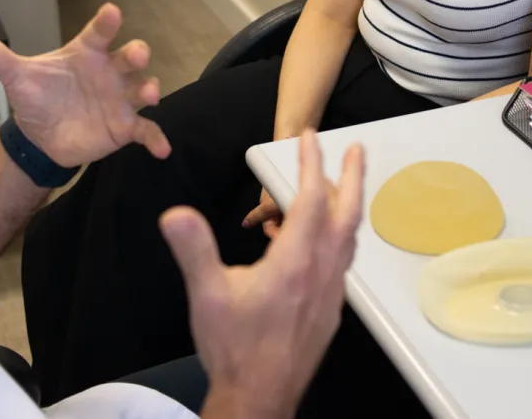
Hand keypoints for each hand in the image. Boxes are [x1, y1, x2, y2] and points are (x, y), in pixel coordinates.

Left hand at [0, 3, 168, 167]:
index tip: (112, 12)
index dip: (106, 23)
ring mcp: (120, 99)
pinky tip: (162, 148)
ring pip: (142, 89)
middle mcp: (109, 71)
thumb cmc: (39, 96)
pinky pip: (145, 130)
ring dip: (149, 89)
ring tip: (150, 94)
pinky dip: (156, 138)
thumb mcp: (15, 75)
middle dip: (136, 54)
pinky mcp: (124, 127)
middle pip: (128, 58)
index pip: (98, 33)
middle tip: (137, 53)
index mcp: (86, 53)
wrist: (43, 135)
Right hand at [162, 131, 364, 418]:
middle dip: (351, 176)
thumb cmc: (233, 347)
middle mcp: (322, 272)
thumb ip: (194, 249)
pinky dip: (336, 237)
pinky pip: (340, 261)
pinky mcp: (330, 310)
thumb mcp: (206, 294)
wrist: (259, 396)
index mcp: (296, 261)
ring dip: (347, 206)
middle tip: (355, 149)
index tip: (307, 138)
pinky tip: (315, 242)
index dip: (310, 163)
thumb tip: (176, 214)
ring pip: (347, 238)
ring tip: (339, 188)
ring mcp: (330, 292)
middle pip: (346, 213)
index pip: (311, 199)